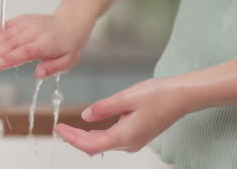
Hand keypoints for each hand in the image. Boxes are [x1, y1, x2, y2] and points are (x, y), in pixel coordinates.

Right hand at [0, 12, 92, 79]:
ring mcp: (27, 25)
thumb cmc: (68, 45)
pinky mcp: (21, 20)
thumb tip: (38, 75)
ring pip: (5, 35)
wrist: (70, 22)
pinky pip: (5, 25)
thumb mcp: (67, 61)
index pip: (25, 52)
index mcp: (46, 44)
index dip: (10, 58)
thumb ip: (52, 68)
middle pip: (10, 43)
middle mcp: (34, 33)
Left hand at [54, 78, 187, 154]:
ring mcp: (133, 141)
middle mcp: (128, 143)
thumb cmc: (158, 95)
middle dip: (75, 138)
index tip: (58, 129)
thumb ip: (103, 108)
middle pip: (95, 146)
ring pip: (103, 143)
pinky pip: (112, 139)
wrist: (181, 96)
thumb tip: (85, 116)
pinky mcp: (137, 135)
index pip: (91, 145)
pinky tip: (90, 127)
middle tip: (59, 127)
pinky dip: (97, 134)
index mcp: (125, 136)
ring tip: (69, 128)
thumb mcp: (126, 98)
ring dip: (85, 137)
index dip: (72, 138)